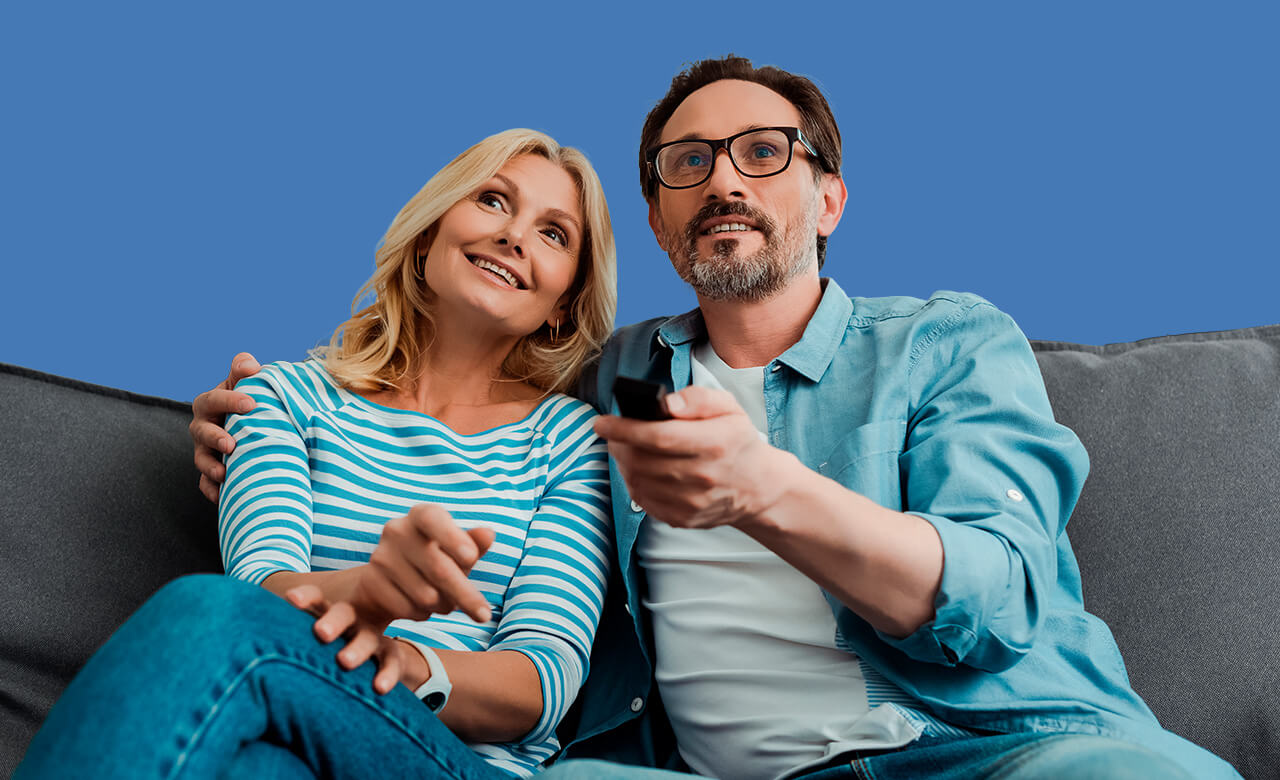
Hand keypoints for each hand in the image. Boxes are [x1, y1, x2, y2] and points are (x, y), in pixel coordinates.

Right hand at [190, 352, 260, 501]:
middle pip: (201, 431)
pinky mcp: (212, 471)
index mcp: (212, 403)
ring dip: (210, 467)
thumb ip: (245, 370)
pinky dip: (212, 491)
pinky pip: (206, 484)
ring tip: (223, 474)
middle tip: (230, 444)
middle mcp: (204, 426)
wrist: (252, 423)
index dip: (230, 401)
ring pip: (201, 459)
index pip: (214, 399)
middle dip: (214, 438)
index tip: (251, 404)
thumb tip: (248, 364)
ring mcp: (205, 450)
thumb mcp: (246, 383)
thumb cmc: (250, 400)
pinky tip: (223, 497)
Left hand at [285, 585, 426, 694]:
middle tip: (320, 633)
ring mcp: (370, 635)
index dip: (305, 597)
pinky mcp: (387, 653)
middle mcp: (350, 619)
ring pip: (367, 638)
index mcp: (325, 610)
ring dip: (357, 649)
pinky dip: (388, 673)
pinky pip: (392, 660)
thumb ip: (278, 637)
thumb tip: (229, 636)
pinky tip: (379, 687)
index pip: (315, 598)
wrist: (360, 648)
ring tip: (344, 662)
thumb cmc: (317, 644)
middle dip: (332, 622)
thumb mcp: (299, 637)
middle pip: (342, 614)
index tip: (290, 600)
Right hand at [351, 504, 495, 626]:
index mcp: (421, 515)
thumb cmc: (435, 558)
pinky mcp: (371, 583)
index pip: (433, 519)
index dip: (452, 537)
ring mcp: (380, 557)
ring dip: (444, 605)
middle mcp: (397, 531)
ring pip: (427, 595)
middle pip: (439, 568)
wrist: (389, 579)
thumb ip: (473, 543)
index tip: (472, 557)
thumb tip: (488, 534)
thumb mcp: (457, 549)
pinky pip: (408, 609)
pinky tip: (422, 605)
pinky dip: (424, 614)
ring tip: (444, 600)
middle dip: (466, 595)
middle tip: (485, 616)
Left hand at [592, 385, 790, 529]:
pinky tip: (638, 469)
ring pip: (638, 481)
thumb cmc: (736, 441)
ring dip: (623, 462)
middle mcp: (703, 475)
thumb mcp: (728, 407)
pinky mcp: (682, 518)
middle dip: (619, 444)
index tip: (602, 423)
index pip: (659, 437)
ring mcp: (692, 502)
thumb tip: (666, 404)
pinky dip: (633, 482)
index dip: (624, 429)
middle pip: (643, 460)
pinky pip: (643, 500)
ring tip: (624, 447)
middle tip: (612, 433)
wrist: (756, 487)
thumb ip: (697, 399)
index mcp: (715, 443)